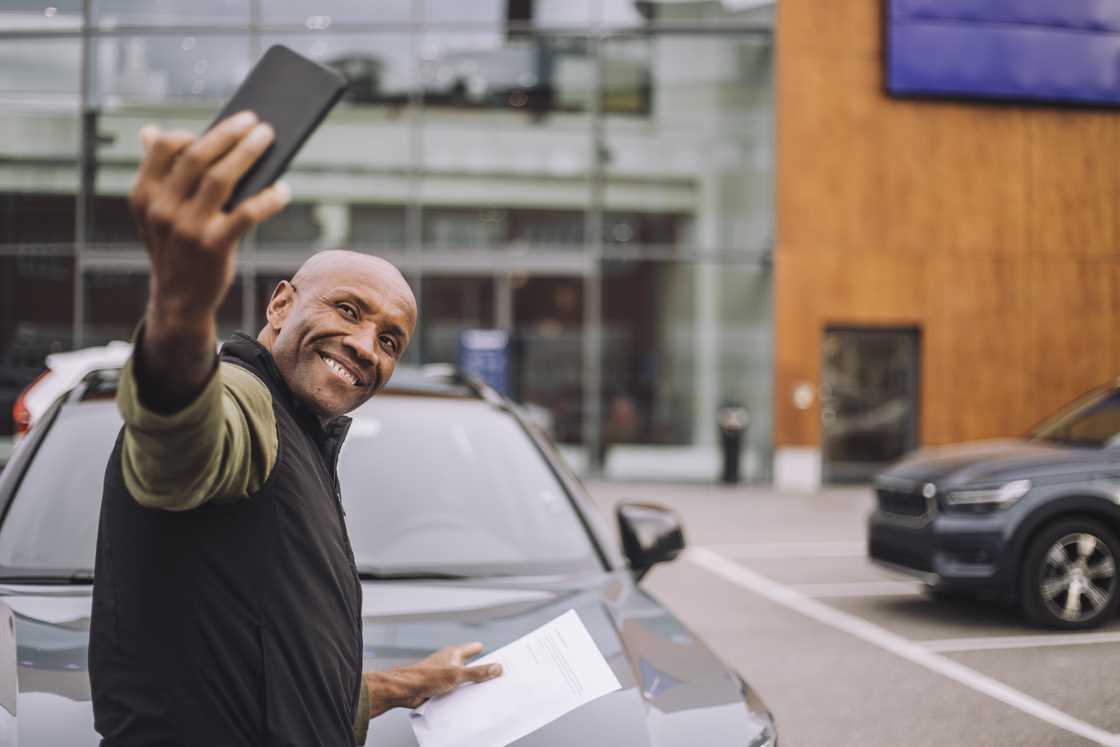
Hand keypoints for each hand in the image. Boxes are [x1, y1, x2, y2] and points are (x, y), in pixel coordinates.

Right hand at [132, 111, 287, 320]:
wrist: (178, 300)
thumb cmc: (175, 247)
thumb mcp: (155, 213)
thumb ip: (156, 175)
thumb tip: (153, 131)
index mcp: (143, 196)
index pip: (163, 149)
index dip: (191, 133)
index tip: (217, 126)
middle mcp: (161, 209)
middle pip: (197, 157)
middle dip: (228, 134)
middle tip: (254, 120)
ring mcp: (187, 228)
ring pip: (221, 178)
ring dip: (248, 153)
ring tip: (267, 137)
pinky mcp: (213, 246)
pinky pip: (246, 213)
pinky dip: (268, 198)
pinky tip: (282, 189)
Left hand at [365, 642, 502, 715]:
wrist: (406, 690)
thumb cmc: (425, 677)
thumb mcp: (457, 674)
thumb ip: (477, 672)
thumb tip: (496, 668)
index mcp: (453, 653)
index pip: (472, 648)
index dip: (483, 650)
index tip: (495, 654)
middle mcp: (448, 662)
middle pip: (468, 664)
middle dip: (480, 670)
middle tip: (493, 674)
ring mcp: (443, 675)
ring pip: (461, 678)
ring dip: (469, 684)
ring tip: (482, 691)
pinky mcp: (438, 687)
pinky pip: (454, 689)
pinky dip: (460, 694)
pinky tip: (465, 701)